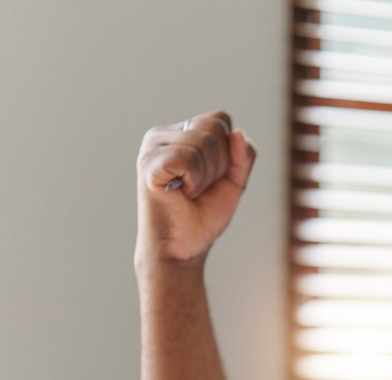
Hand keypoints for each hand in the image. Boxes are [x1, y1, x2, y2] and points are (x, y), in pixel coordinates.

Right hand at [135, 110, 256, 269]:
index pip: (220, 119)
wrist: (183, 249)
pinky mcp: (149, 165)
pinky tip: (181, 193)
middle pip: (215, 128)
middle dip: (220, 165)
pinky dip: (195, 180)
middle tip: (199, 188)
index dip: (228, 151)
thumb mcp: (233, 181)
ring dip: (207, 176)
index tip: (211, 177)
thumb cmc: (202, 215)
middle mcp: (162, 135)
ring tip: (189, 192)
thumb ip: (242, 156)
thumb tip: (238, 133)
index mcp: (180, 133)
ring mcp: (152, 148)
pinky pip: (188, 158)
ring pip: (204, 142)